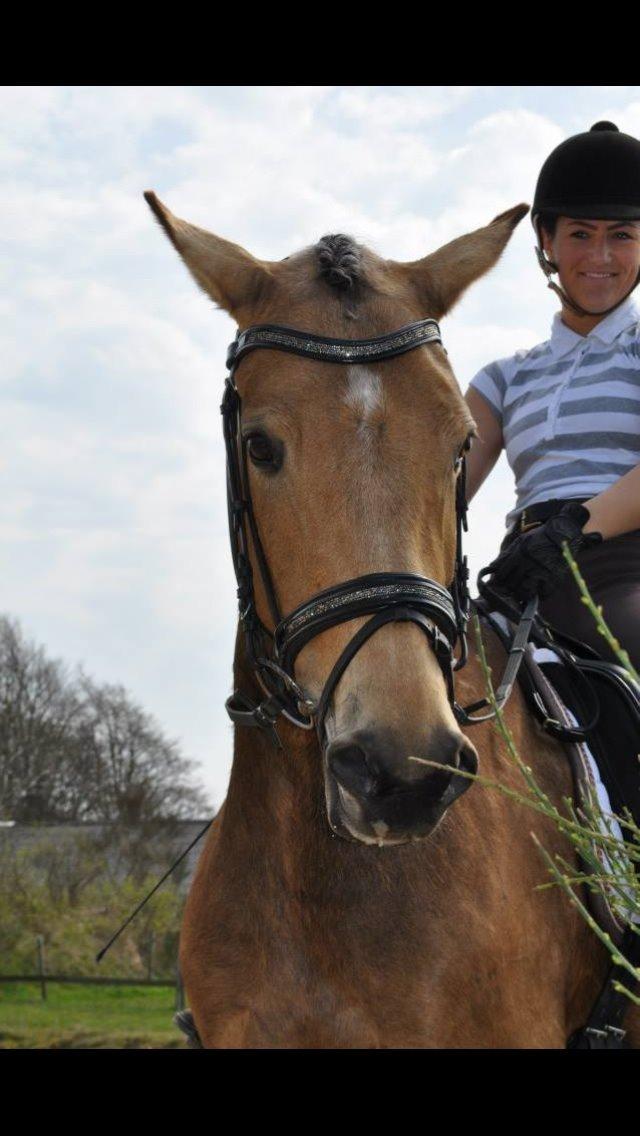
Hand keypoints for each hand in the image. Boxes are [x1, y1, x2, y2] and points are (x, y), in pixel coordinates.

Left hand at [482, 502, 602, 601]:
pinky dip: (539, 594)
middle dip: (509, 588)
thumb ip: (506, 554)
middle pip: (512, 584)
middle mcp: (529, 564)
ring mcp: (542, 572)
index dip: (498, 580)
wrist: (563, 533)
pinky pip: (543, 594)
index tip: (499, 583)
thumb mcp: (520, 541)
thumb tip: (492, 567)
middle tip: (510, 589)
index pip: (502, 573)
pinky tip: (537, 589)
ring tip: (523, 591)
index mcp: (519, 554)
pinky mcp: (554, 578)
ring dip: (522, 593)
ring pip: (526, 591)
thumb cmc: (540, 537)